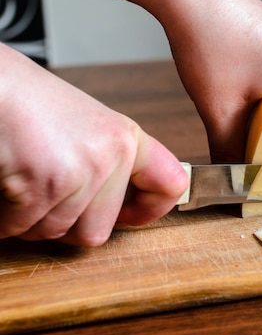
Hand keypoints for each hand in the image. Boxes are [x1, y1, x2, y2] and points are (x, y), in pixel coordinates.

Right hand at [0, 46, 188, 245]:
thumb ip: (108, 163)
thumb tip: (122, 210)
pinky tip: (6, 184)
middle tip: (44, 197)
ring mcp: (83, 170)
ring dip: (28, 219)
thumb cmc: (28, 102)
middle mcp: (114, 154)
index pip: (171, 185)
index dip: (150, 210)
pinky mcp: (46, 183)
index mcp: (127, 138)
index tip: (129, 216)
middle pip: (97, 232)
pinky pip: (19, 227)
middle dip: (62, 225)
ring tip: (22, 180)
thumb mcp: (87, 128)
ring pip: (54, 232)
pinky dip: (4, 216)